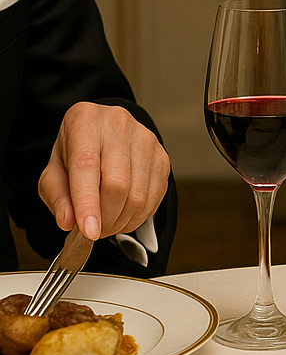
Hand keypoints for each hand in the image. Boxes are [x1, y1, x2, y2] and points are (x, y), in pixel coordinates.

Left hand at [37, 102, 169, 240]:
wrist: (103, 132)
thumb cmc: (77, 150)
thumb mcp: (54, 170)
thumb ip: (57, 196)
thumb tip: (69, 221)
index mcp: (85, 122)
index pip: (87, 167)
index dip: (88, 204)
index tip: (89, 232)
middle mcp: (119, 125)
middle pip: (117, 185)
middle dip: (106, 217)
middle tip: (95, 230)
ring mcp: (146, 140)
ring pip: (138, 195)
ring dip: (122, 220)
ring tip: (108, 223)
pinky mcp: (162, 156)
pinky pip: (154, 197)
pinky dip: (138, 216)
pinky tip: (124, 215)